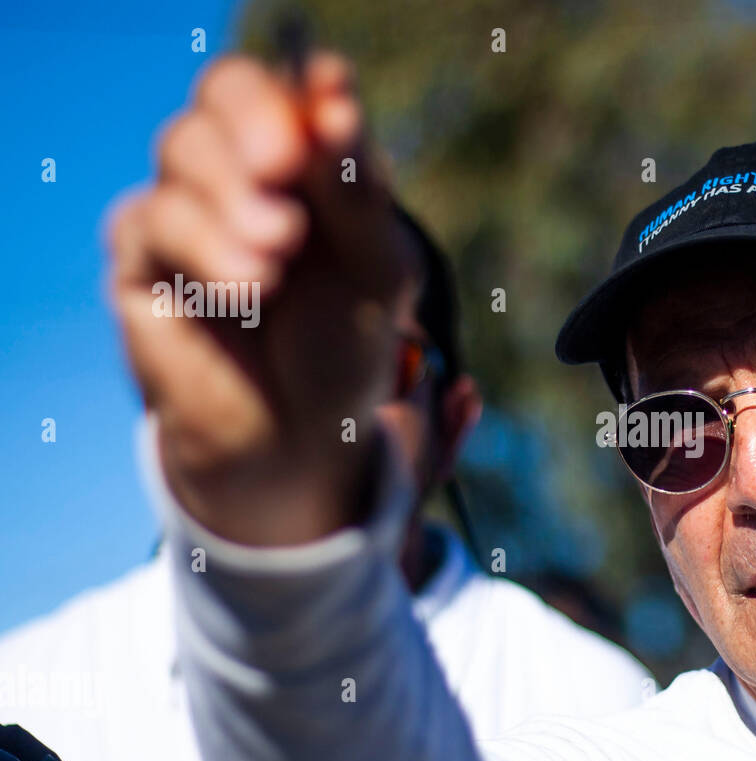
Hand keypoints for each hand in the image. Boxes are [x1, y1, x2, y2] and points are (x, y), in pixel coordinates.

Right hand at [108, 52, 419, 544]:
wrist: (305, 441)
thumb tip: (332, 96)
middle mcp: (240, 172)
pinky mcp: (142, 262)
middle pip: (225, 93)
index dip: (302, 89)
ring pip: (185, 148)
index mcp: (303, 161)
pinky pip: (153, 219)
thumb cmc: (346, 348)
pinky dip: (206, 244)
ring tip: (280, 250)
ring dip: (236, 193)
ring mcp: (187, 211)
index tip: (335, 110)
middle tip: (287, 162)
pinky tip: (250, 287)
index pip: (287, 88)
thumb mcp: (378, 269)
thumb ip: (357, 188)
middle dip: (259, 121)